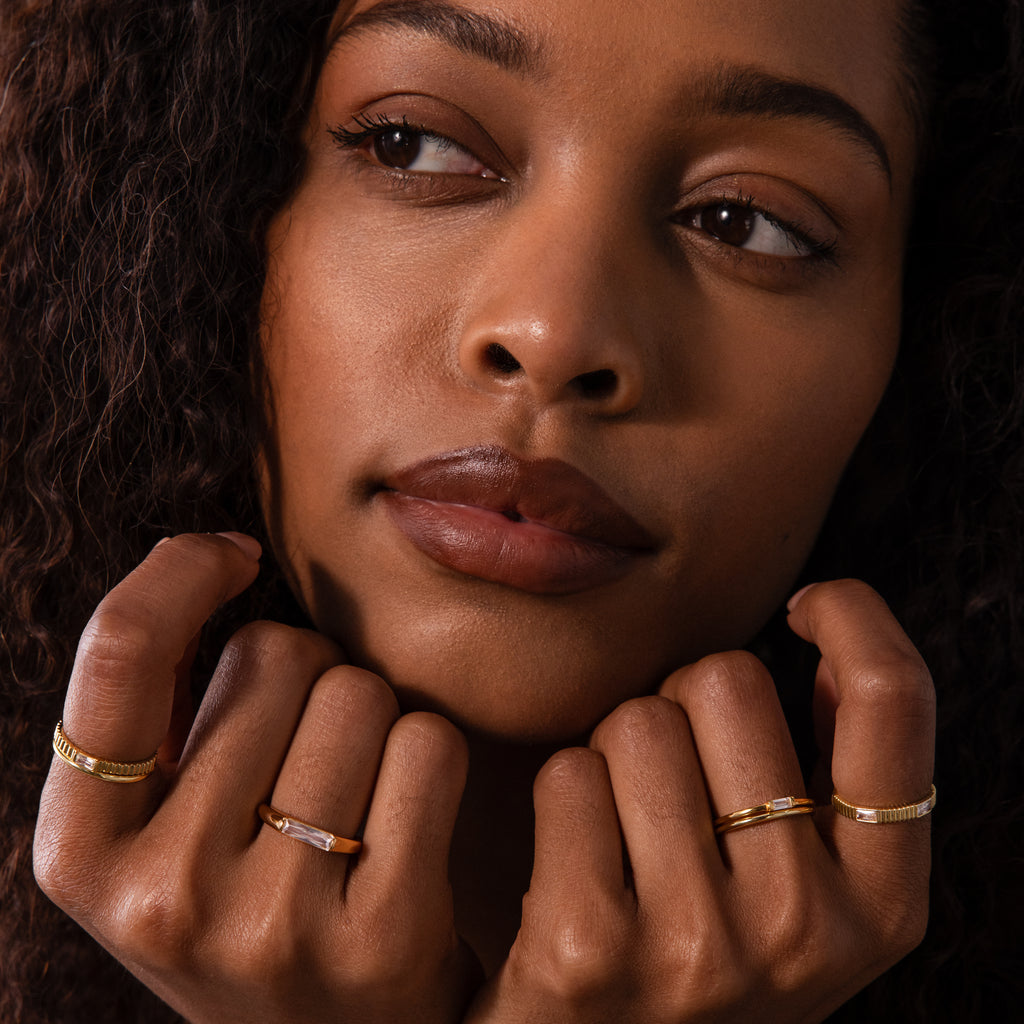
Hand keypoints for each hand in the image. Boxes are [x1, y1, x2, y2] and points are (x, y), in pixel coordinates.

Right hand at [34, 533, 480, 1023]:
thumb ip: (161, 717)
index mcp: (86, 857)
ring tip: (353, 798)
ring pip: (360, 692)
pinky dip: (433, 757)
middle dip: (308, 673)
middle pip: (278, 653)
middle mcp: (166, 897)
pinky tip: (409, 821)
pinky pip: (430, 746)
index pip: (116, 657)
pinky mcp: (383, 939)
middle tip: (307, 755)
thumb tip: (209, 557)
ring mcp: (274, 925)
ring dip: (374, 716)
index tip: (229, 555)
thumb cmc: (252, 900)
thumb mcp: (166, 827)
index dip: (177, 576)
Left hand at [465, 580, 934, 1022]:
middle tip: (673, 787)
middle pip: (725, 681)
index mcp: (880, 905)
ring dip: (615, 752)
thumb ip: (831, 775)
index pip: (893, 701)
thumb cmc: (708, 951)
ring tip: (623, 833)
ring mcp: (697, 948)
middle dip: (684, 704)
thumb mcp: (808, 891)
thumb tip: (826, 646)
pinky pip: (568, 775)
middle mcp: (804, 929)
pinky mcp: (586, 951)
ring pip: (637, 720)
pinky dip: (561, 795)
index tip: (805, 603)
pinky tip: (570, 864)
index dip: (855, 619)